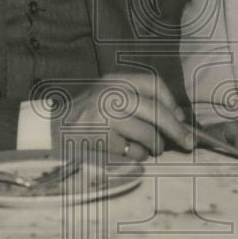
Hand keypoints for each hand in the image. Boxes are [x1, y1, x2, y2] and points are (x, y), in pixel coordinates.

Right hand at [61, 73, 192, 160]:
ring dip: (154, 147)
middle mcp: (110, 95)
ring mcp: (105, 118)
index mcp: (114, 81)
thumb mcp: (108, 98)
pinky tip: (125, 153)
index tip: (180, 117)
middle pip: (156, 111)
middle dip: (177, 130)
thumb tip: (178, 118)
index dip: (171, 102)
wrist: (48, 133)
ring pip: (148, 135)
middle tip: (189, 142)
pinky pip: (133, 153)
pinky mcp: (102, 141)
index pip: (153, 84)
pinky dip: (136, 157)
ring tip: (147, 149)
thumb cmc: (86, 118)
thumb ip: (137, 102)